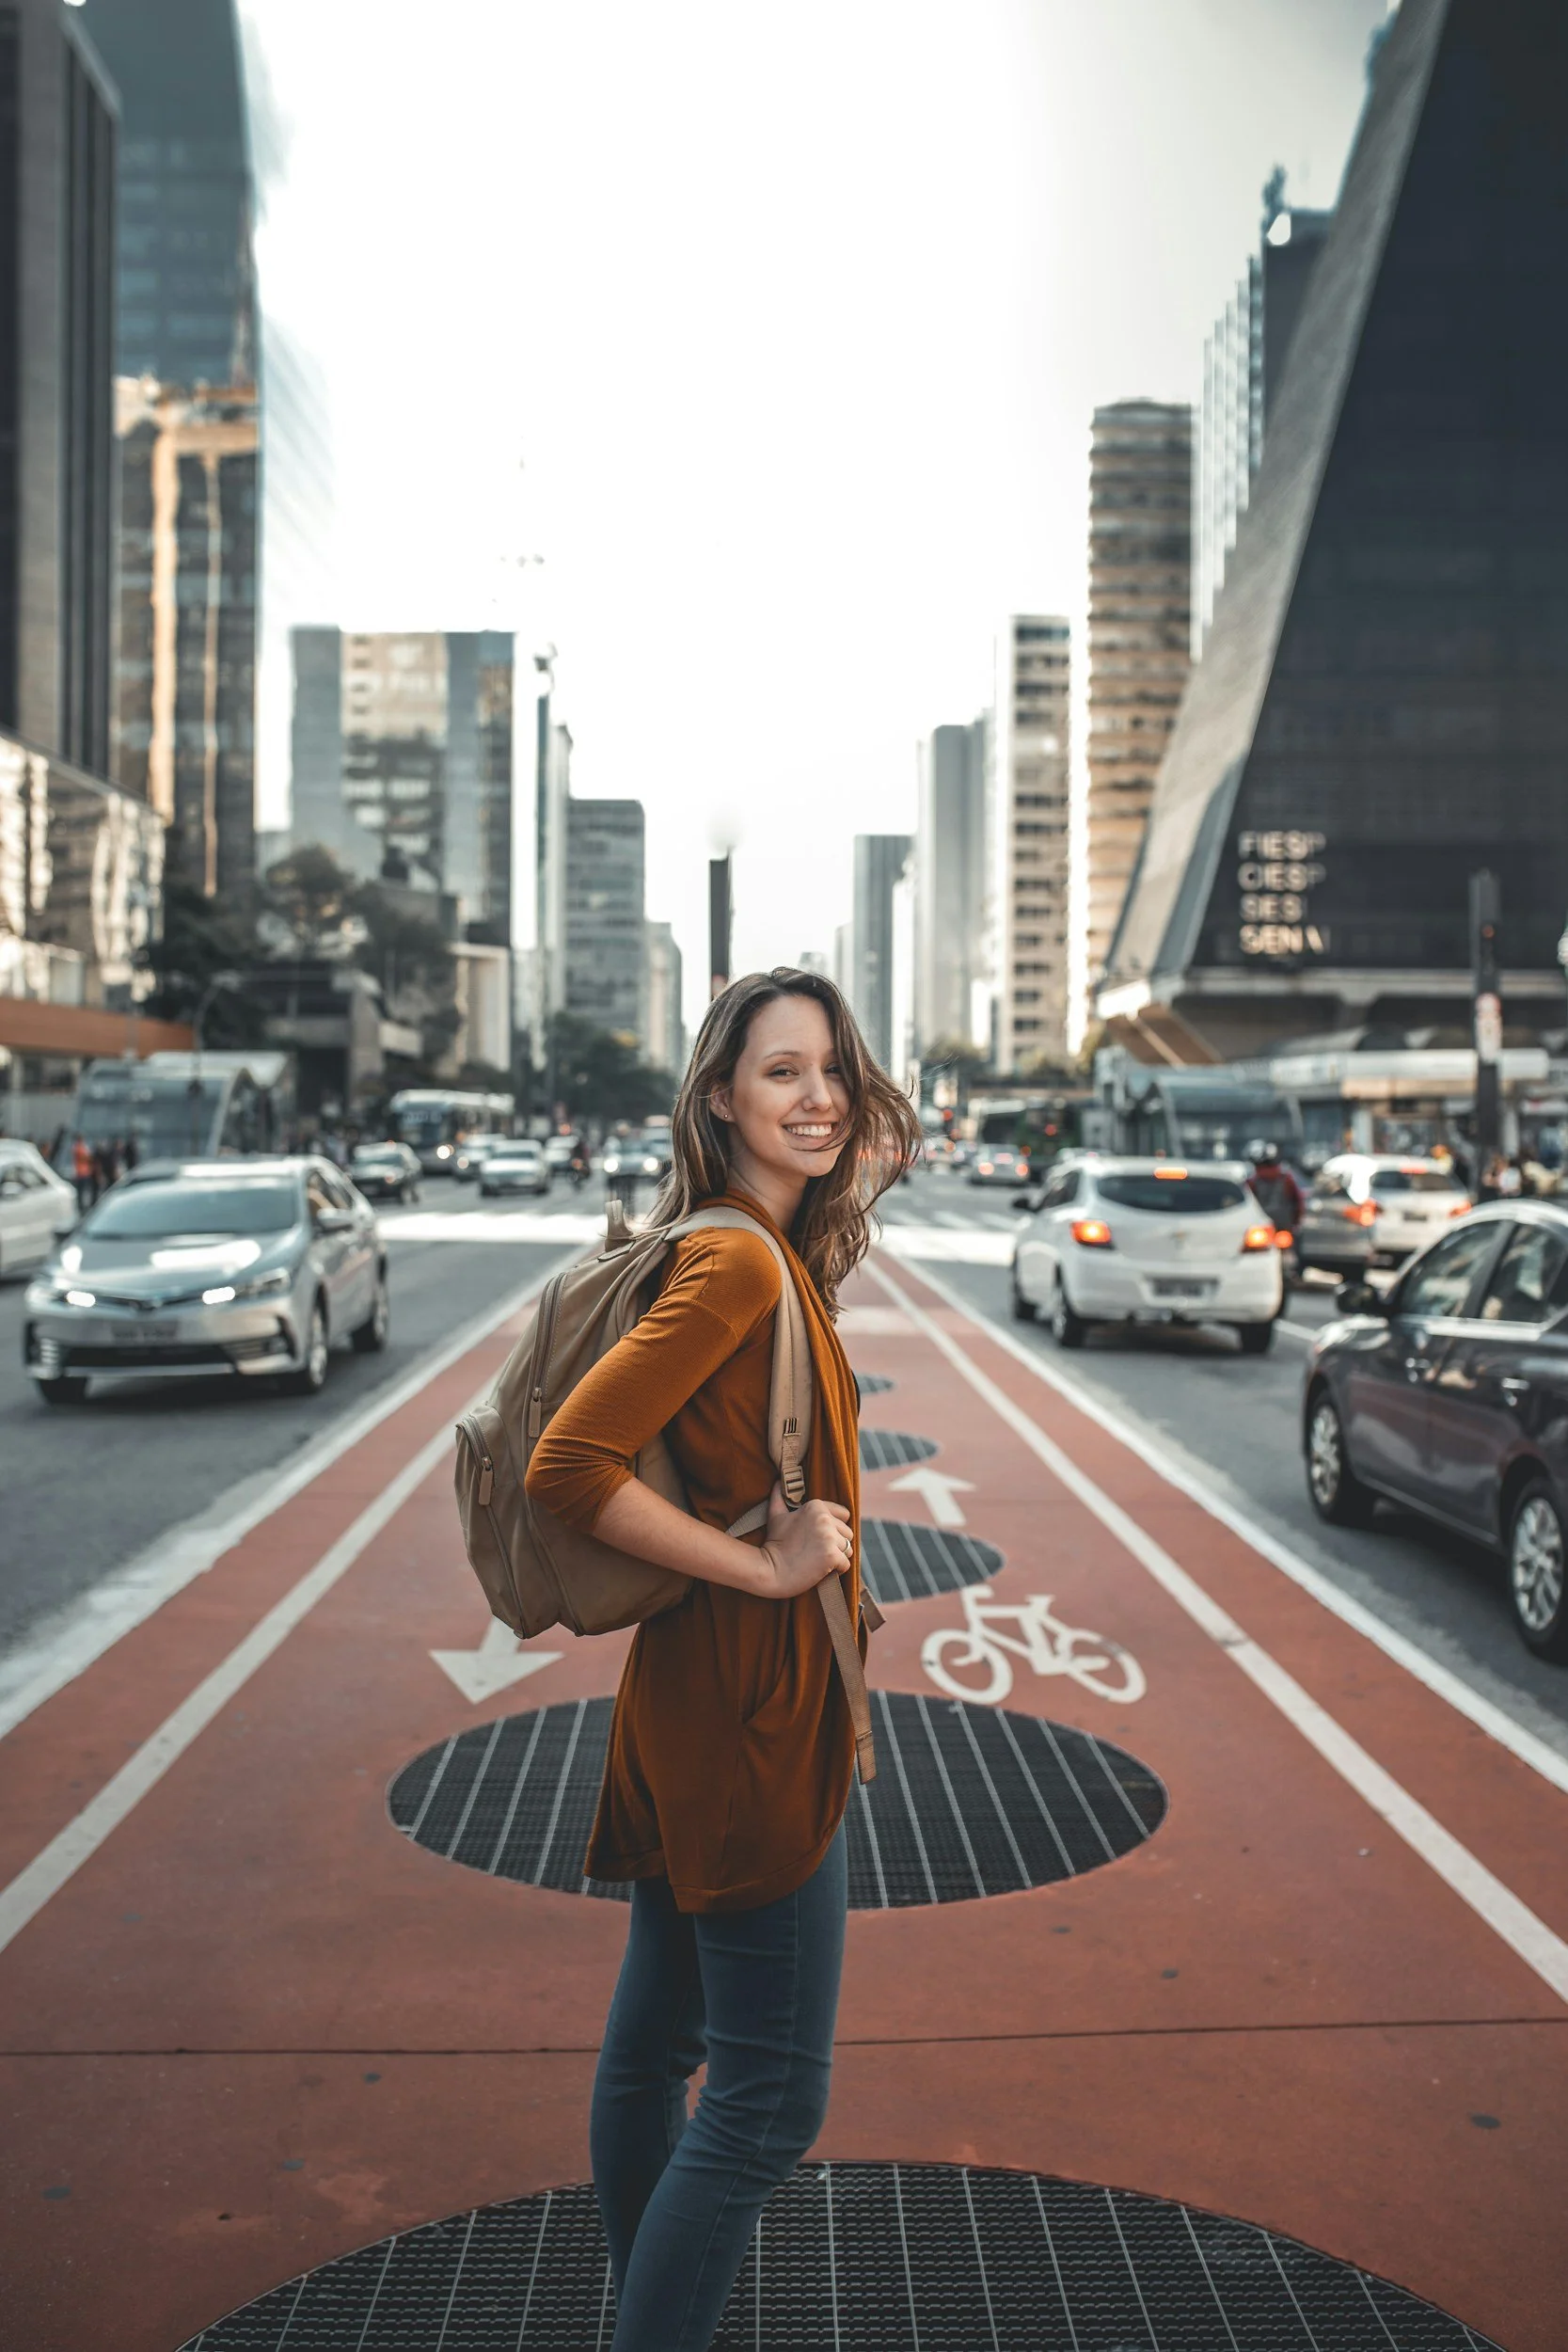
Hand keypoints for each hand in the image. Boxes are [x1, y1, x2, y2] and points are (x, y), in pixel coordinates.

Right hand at [757, 1481, 852, 1598]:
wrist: (770, 1570)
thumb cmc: (774, 1543)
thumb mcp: (776, 1516)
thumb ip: (779, 1497)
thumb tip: (778, 1481)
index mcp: (816, 1506)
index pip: (844, 1515)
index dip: (834, 1527)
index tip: (819, 1536)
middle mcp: (825, 1519)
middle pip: (847, 1533)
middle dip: (836, 1543)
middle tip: (817, 1551)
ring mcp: (829, 1538)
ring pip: (849, 1549)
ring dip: (838, 1556)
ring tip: (819, 1560)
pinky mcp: (832, 1556)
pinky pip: (846, 1564)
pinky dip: (837, 1569)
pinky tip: (821, 1569)